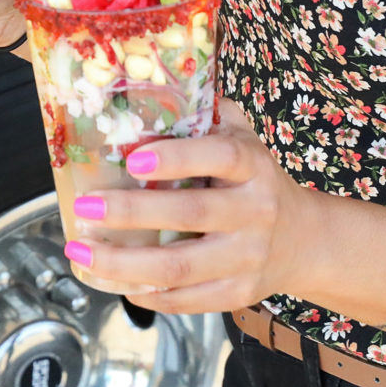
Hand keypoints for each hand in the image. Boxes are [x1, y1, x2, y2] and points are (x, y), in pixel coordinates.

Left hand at [64, 99, 313, 312]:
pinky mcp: (238, 293)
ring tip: (80, 253)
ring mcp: (248, 257)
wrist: (305, 240)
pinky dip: (146, 293)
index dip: (178, 158)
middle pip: (190, 215)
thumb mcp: (243, 139)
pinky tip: (114, 281)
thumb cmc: (253, 180)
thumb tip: (143, 87)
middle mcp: (256, 211)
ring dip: (123, 263)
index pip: (221, 156)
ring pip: (180, 267)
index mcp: (255, 165)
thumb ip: (205, 115)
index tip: (134, 158)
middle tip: (84, 208)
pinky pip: (186, 300)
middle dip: (130, 212)